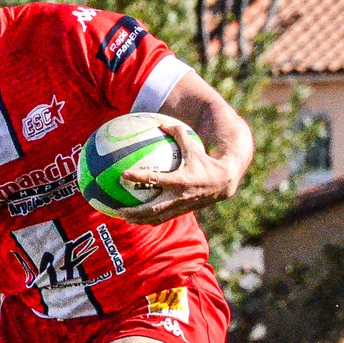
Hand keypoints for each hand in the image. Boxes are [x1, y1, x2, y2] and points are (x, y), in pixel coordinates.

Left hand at [121, 122, 242, 223]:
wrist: (224, 182)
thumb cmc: (206, 162)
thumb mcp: (193, 146)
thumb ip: (178, 134)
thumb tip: (160, 122)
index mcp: (180, 180)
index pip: (155, 179)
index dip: (139, 177)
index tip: (124, 174)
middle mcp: (178, 196)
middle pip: (153, 208)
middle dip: (135, 211)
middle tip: (119, 209)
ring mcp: (180, 207)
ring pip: (157, 217)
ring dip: (140, 219)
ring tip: (125, 218)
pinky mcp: (182, 212)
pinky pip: (163, 218)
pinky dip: (150, 220)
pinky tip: (139, 219)